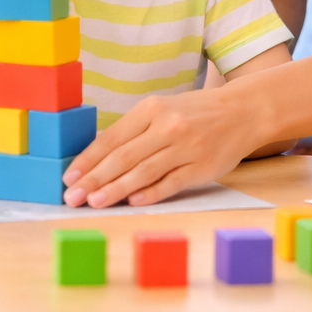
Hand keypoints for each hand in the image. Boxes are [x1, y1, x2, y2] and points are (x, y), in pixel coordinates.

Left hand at [62, 88, 259, 207]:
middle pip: (123, 157)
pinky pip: (170, 183)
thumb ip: (134, 131)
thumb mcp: (163, 110)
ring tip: (94, 203)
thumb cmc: (195, 113)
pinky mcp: (202, 167)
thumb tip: (98, 160)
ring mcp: (186, 148)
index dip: (87, 160)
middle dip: (94, 179)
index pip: (111, 138)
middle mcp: (167, 126)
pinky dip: (150, 193)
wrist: (243, 111)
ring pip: (143, 172)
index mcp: (151, 109)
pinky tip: (132, 201)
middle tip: (71, 197)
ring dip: (116, 189)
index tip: (68, 178)